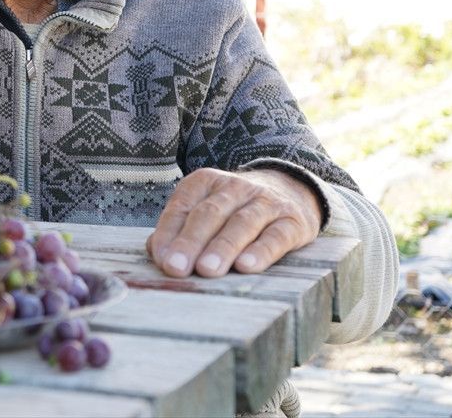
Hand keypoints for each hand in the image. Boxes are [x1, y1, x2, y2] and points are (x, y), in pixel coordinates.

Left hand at [146, 168, 321, 277]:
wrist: (291, 191)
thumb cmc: (233, 211)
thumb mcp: (205, 210)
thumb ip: (179, 230)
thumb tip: (158, 253)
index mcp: (206, 182)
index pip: (182, 206)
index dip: (169, 233)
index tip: (161, 260)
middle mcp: (235, 188)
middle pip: (209, 214)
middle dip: (190, 242)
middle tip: (177, 268)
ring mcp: (266, 202)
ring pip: (242, 223)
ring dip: (222, 247)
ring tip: (207, 270)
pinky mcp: (293, 222)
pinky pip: (276, 236)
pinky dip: (261, 251)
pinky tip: (246, 266)